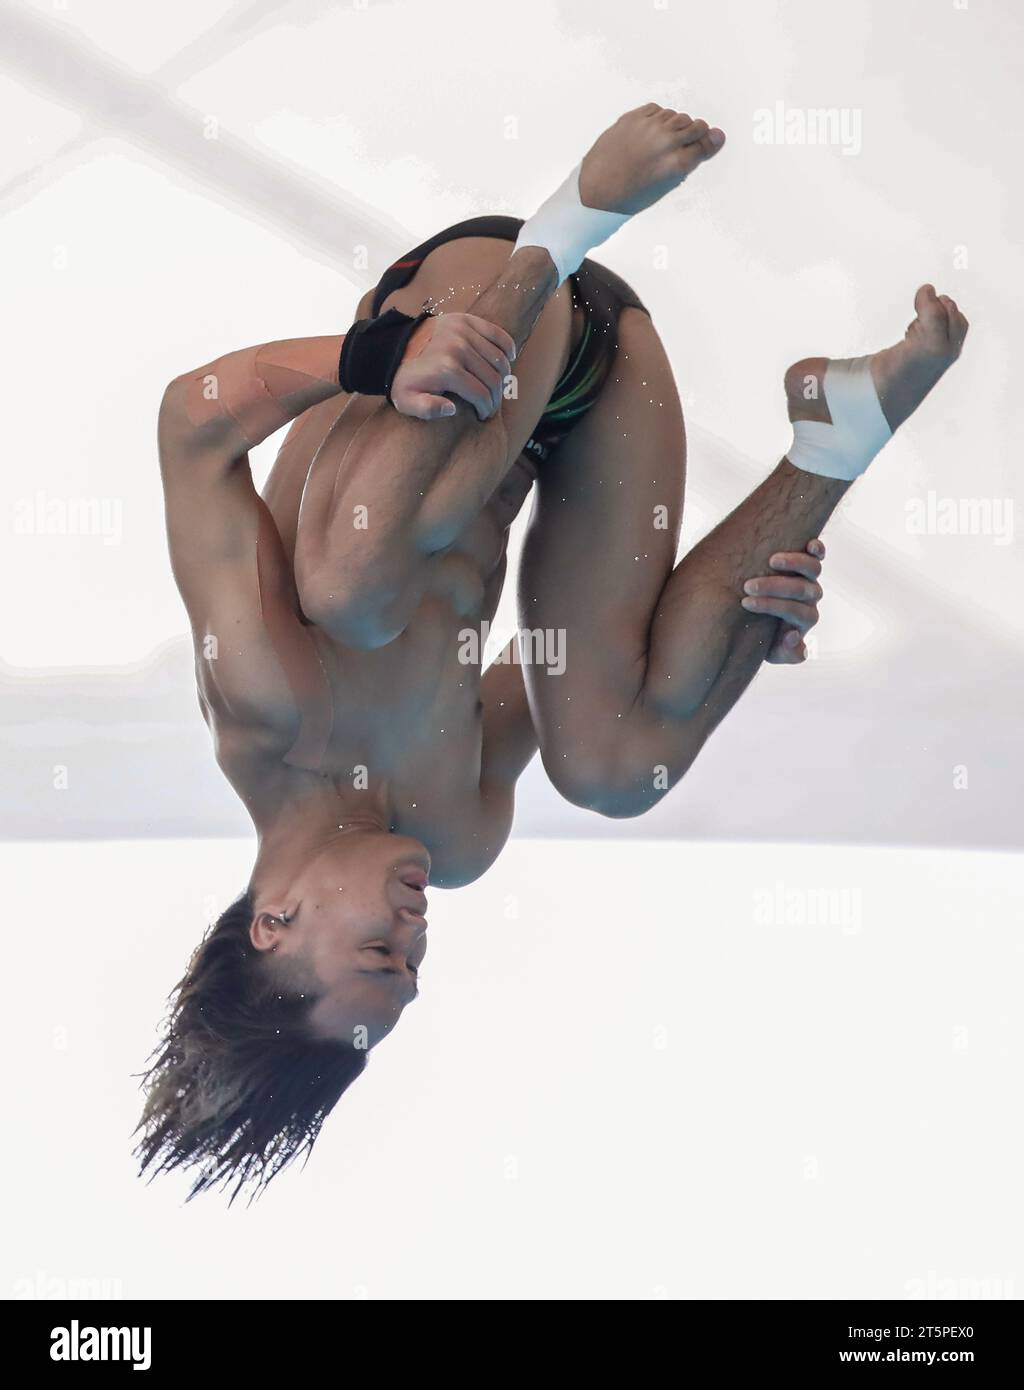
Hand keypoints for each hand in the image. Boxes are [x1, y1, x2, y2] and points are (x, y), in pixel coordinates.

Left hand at [390, 312, 515, 421]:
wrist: (393, 347)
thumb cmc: (404, 379)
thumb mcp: (406, 401)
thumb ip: (427, 410)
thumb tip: (453, 409)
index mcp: (447, 370)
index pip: (481, 394)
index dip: (487, 409)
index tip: (484, 415)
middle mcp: (458, 348)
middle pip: (493, 378)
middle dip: (496, 397)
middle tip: (492, 405)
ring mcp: (463, 332)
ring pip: (499, 359)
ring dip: (503, 377)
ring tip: (497, 387)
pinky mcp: (465, 320)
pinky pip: (497, 334)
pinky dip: (507, 347)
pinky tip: (508, 360)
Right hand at [741, 538, 825, 664]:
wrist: (766, 623)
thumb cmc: (768, 638)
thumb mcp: (774, 653)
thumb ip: (787, 652)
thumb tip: (793, 635)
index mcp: (805, 619)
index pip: (794, 611)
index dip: (771, 606)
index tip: (746, 603)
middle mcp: (811, 598)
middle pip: (801, 590)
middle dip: (774, 588)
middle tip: (749, 586)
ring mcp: (811, 580)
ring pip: (812, 569)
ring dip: (794, 563)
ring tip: (772, 561)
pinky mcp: (809, 563)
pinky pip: (818, 556)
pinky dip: (817, 550)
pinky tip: (809, 544)